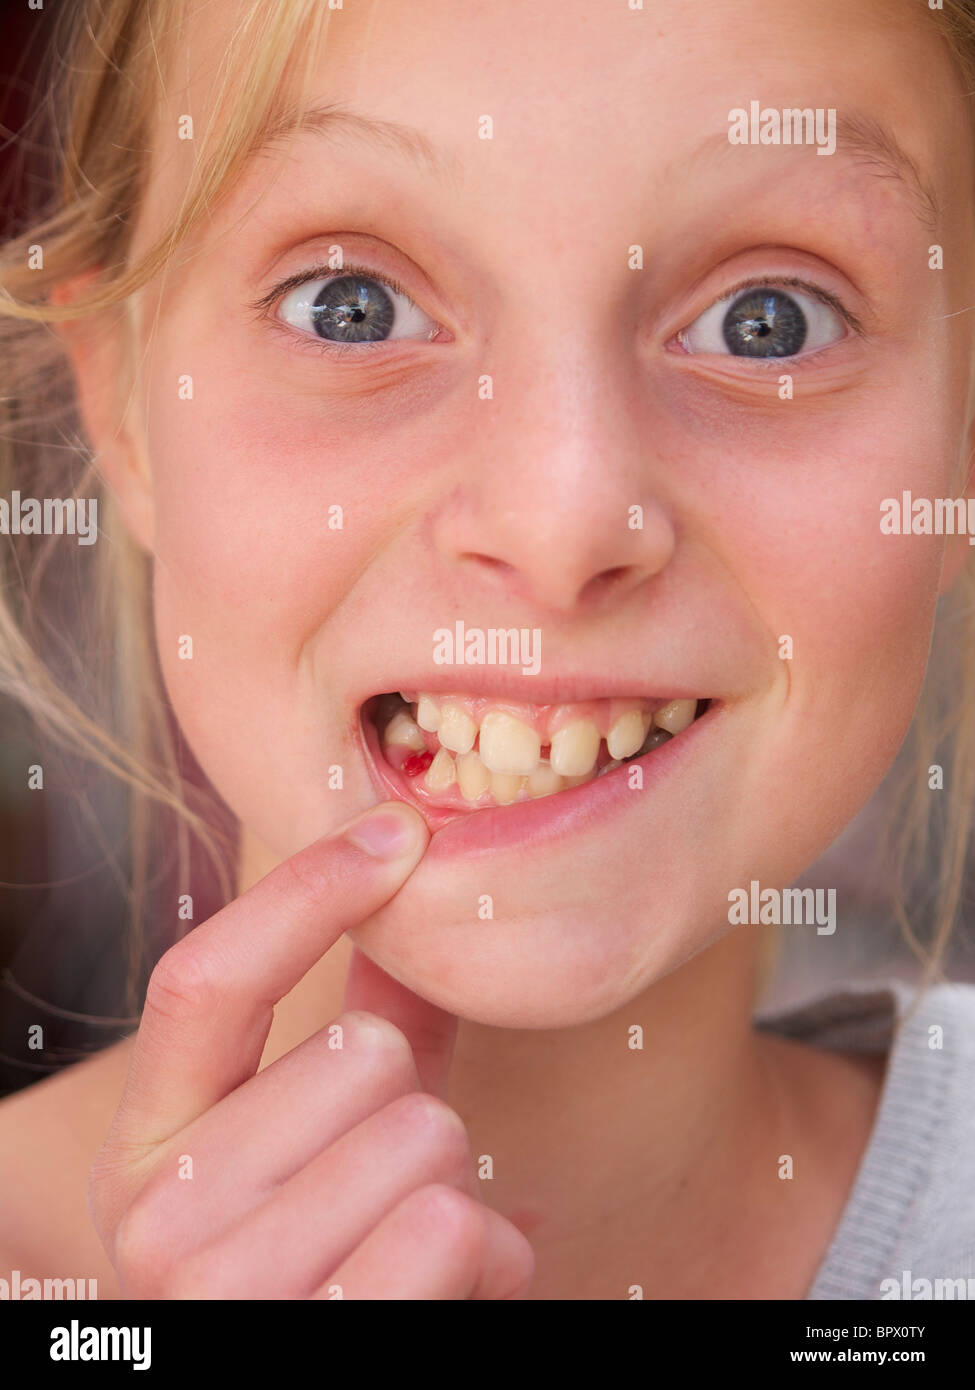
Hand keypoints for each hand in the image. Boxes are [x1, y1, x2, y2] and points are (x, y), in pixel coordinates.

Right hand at [87, 802, 534, 1298]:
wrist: (310, 1388)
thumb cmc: (330, 1269)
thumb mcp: (317, 1150)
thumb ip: (360, 1025)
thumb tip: (410, 879)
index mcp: (146, 1150)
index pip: (204, 979)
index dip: (305, 889)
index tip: (398, 829)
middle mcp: (157, 1222)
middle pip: (361, 1058)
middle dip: (419, 1109)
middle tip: (397, 1182)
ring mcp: (226, 1299)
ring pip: (423, 1137)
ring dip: (460, 1187)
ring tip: (421, 1245)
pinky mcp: (322, 1345)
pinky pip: (453, 1226)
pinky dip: (492, 1256)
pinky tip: (458, 1288)